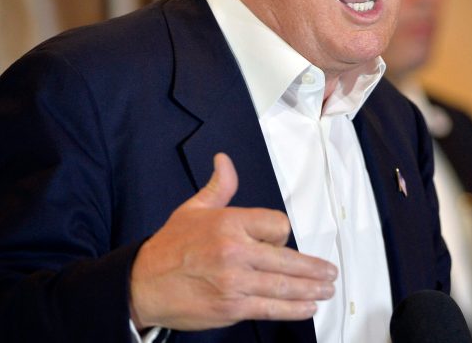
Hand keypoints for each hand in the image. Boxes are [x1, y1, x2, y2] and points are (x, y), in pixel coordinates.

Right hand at [129, 153, 336, 330]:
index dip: (282, 235)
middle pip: (288, 259)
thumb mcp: (194, 209)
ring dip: (310, 290)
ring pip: (284, 286)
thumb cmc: (170, 246)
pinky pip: (270, 307)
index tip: (279, 242)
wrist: (142, 283)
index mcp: (230, 223)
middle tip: (329, 273)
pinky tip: (307, 308)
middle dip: (313, 269)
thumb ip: (219, 187)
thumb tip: (224, 161)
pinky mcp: (231, 307)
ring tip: (325, 290)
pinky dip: (293, 309)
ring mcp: (235, 282)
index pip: (278, 226)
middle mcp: (235, 251)